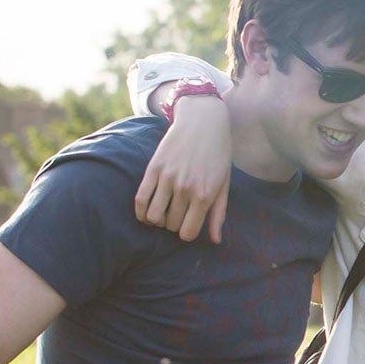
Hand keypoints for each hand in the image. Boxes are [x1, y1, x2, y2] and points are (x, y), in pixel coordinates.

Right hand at [135, 93, 231, 242]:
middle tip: (177, 214)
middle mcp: (185, 189)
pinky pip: (140, 199)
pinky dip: (140, 212)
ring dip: (157, 220)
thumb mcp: (224, 185)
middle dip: (173, 224)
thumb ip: (218, 214)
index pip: (187, 233)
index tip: (188, 225)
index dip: (186, 233)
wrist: (203, 122)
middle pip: (170, 225)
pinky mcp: (153, 168)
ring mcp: (167, 178)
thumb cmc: (218, 155)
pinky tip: (145, 212)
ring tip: (163, 212)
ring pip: (153, 216)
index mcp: (204, 196)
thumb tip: (216, 241)